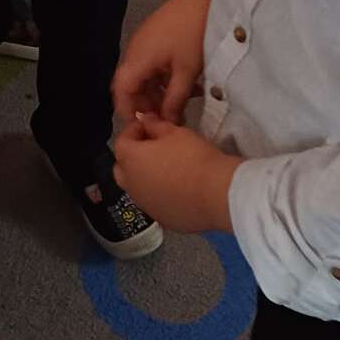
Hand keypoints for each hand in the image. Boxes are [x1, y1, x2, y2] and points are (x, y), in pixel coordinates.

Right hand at [112, 0, 207, 121]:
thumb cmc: (194, 35)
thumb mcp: (187, 73)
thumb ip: (174, 99)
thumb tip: (166, 120)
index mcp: (138, 58)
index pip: (121, 90)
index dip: (128, 109)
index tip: (142, 125)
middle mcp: (136, 49)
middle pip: (131, 82)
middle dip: (146, 102)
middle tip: (166, 118)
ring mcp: (146, 40)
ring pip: (144, 73)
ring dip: (156, 90)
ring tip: (178, 103)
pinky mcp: (157, 34)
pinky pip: (152, 61)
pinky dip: (162, 76)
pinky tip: (183, 83)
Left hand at [113, 113, 237, 234]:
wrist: (217, 194)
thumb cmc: (194, 157)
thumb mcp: (175, 132)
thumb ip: (155, 125)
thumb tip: (144, 120)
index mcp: (131, 160)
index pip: (122, 142)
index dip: (134, 131)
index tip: (149, 126)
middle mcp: (131, 185)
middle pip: (123, 167)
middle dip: (133, 156)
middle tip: (154, 147)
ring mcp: (145, 205)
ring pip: (137, 188)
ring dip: (145, 177)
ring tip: (167, 169)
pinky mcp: (161, 219)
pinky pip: (154, 203)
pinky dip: (159, 194)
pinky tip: (177, 189)